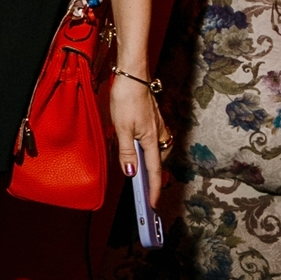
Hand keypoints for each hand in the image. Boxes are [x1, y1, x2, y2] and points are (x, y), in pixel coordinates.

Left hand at [110, 72, 166, 204]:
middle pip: (158, 162)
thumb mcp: (121, 127)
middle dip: (153, 176)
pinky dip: (148, 148)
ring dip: (150, 161)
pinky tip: (136, 145)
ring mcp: (157, 126)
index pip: (154, 171)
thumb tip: (131, 172)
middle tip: (144, 190)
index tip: (153, 204)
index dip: (154, 189)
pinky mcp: (153, 119)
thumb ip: (126, 151)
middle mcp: (158, 134)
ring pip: (157, 150)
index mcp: (151, 140)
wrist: (133, 74)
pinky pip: (154, 140)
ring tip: (138, 170)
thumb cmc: (127, 98)